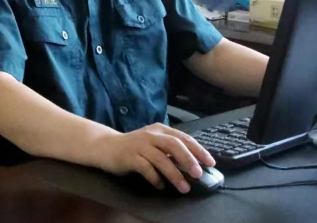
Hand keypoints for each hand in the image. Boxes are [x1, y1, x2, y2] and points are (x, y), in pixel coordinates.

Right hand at [93, 123, 215, 192]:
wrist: (106, 146)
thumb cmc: (134, 146)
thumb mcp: (154, 143)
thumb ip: (170, 149)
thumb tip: (194, 163)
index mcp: (160, 130)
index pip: (183, 137)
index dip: (198, 149)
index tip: (210, 162)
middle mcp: (151, 135)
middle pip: (174, 144)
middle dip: (188, 159)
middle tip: (198, 174)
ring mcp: (140, 145)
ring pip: (161, 158)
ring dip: (174, 174)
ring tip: (184, 187)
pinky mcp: (130, 156)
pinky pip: (145, 168)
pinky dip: (155, 178)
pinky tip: (160, 186)